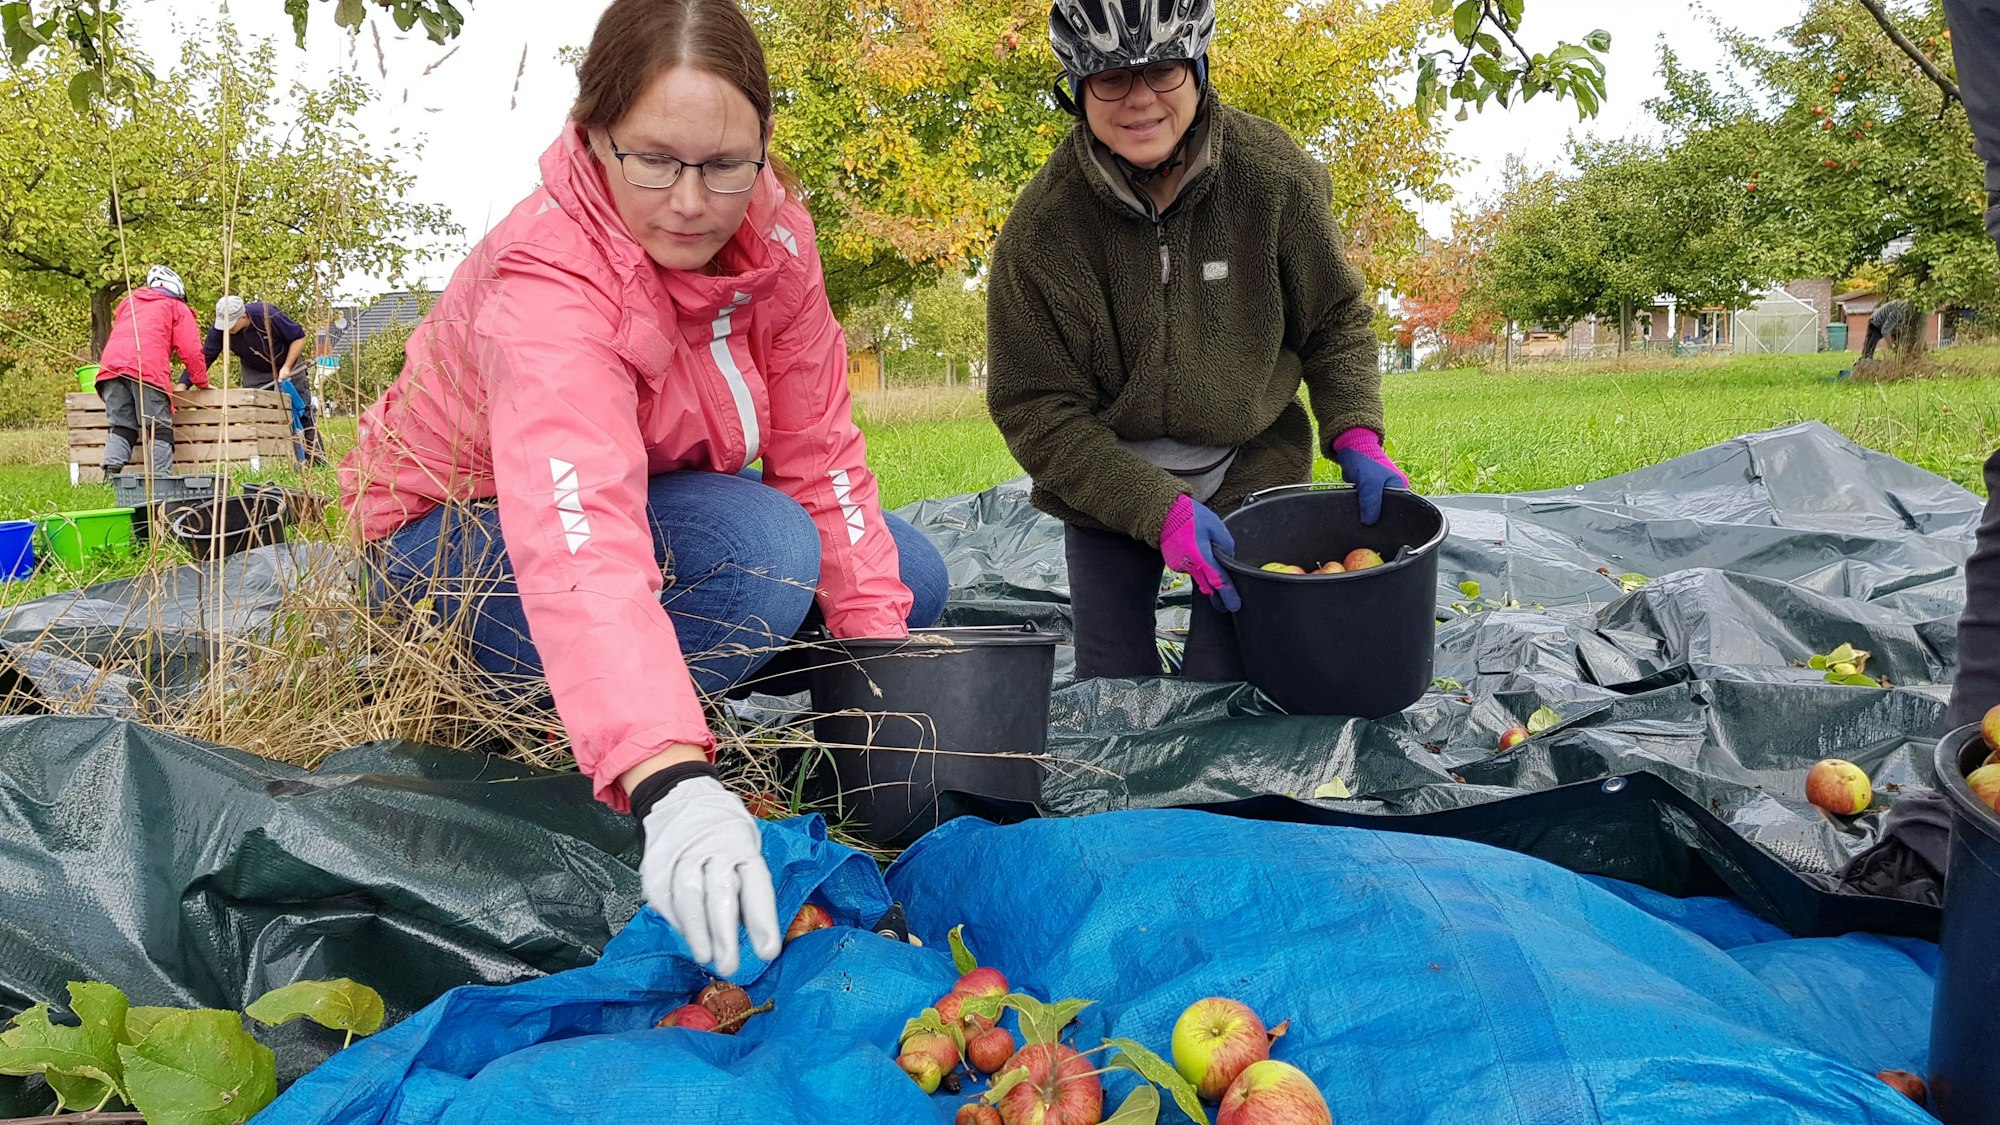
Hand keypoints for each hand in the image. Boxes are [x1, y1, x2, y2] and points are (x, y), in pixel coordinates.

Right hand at [638, 776, 782, 976]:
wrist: (681, 796)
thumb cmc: (723, 835)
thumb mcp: (745, 850)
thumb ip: (744, 889)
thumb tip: (749, 935)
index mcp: (743, 846)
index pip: (756, 885)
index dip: (762, 921)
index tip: (768, 952)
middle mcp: (714, 847)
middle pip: (720, 893)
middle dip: (725, 934)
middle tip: (730, 966)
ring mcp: (683, 852)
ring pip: (689, 896)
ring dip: (697, 932)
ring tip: (705, 957)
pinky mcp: (657, 861)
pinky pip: (664, 895)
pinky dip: (675, 919)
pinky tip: (686, 934)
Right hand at [1160, 493, 1240, 612]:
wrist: (1165, 513)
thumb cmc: (1189, 516)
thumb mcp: (1216, 526)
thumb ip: (1226, 545)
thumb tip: (1228, 558)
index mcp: (1201, 557)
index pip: (1218, 581)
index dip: (1228, 595)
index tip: (1234, 606)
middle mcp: (1189, 565)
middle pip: (1208, 586)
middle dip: (1218, 594)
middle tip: (1227, 602)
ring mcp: (1180, 566)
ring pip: (1199, 576)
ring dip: (1206, 574)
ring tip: (1207, 555)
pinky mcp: (1174, 563)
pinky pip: (1190, 569)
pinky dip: (1196, 565)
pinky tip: (1196, 551)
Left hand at [1331, 428, 1409, 525]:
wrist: (1350, 450)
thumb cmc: (1364, 461)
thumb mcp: (1369, 482)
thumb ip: (1371, 501)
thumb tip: (1369, 522)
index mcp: (1401, 488)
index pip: (1400, 511)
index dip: (1388, 519)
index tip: (1376, 525)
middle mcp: (1394, 492)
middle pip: (1387, 513)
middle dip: (1375, 517)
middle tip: (1365, 522)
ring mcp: (1382, 494)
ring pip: (1375, 512)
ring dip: (1366, 514)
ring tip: (1360, 517)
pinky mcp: (1370, 495)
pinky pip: (1367, 508)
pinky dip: (1360, 510)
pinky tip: (1356, 513)